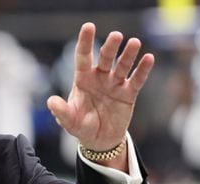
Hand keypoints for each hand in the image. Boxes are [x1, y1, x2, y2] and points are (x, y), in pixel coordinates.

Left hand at [47, 22, 154, 151]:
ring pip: (122, 66)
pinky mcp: (128, 94)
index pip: (83, 57)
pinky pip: (136, 80)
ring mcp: (115, 84)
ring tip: (134, 42)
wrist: (99, 140)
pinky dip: (143, 70)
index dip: (85, 42)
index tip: (88, 26)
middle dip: (110, 46)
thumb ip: (61, 111)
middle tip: (116, 36)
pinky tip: (148, 58)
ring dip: (128, 54)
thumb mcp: (69, 121)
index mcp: (83, 79)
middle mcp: (100, 78)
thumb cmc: (81, 126)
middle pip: (105, 58)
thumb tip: (51, 101)